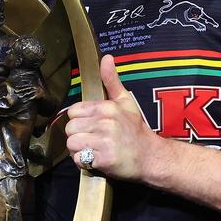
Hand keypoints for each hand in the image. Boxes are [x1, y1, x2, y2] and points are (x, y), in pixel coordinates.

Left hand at [64, 55, 160, 181]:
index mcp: (106, 107)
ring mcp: (104, 141)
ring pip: (72, 144)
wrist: (150, 156)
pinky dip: (84, 163)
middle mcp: (105, 122)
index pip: (73, 112)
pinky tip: (96, 160)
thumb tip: (107, 57)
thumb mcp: (126, 101)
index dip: (80, 121)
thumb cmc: (135, 130)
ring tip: (93, 150)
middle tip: (92, 140)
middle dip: (78, 136)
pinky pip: (79, 159)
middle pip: (70, 129)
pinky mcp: (104, 159)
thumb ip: (112, 80)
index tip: (92, 127)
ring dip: (79, 150)